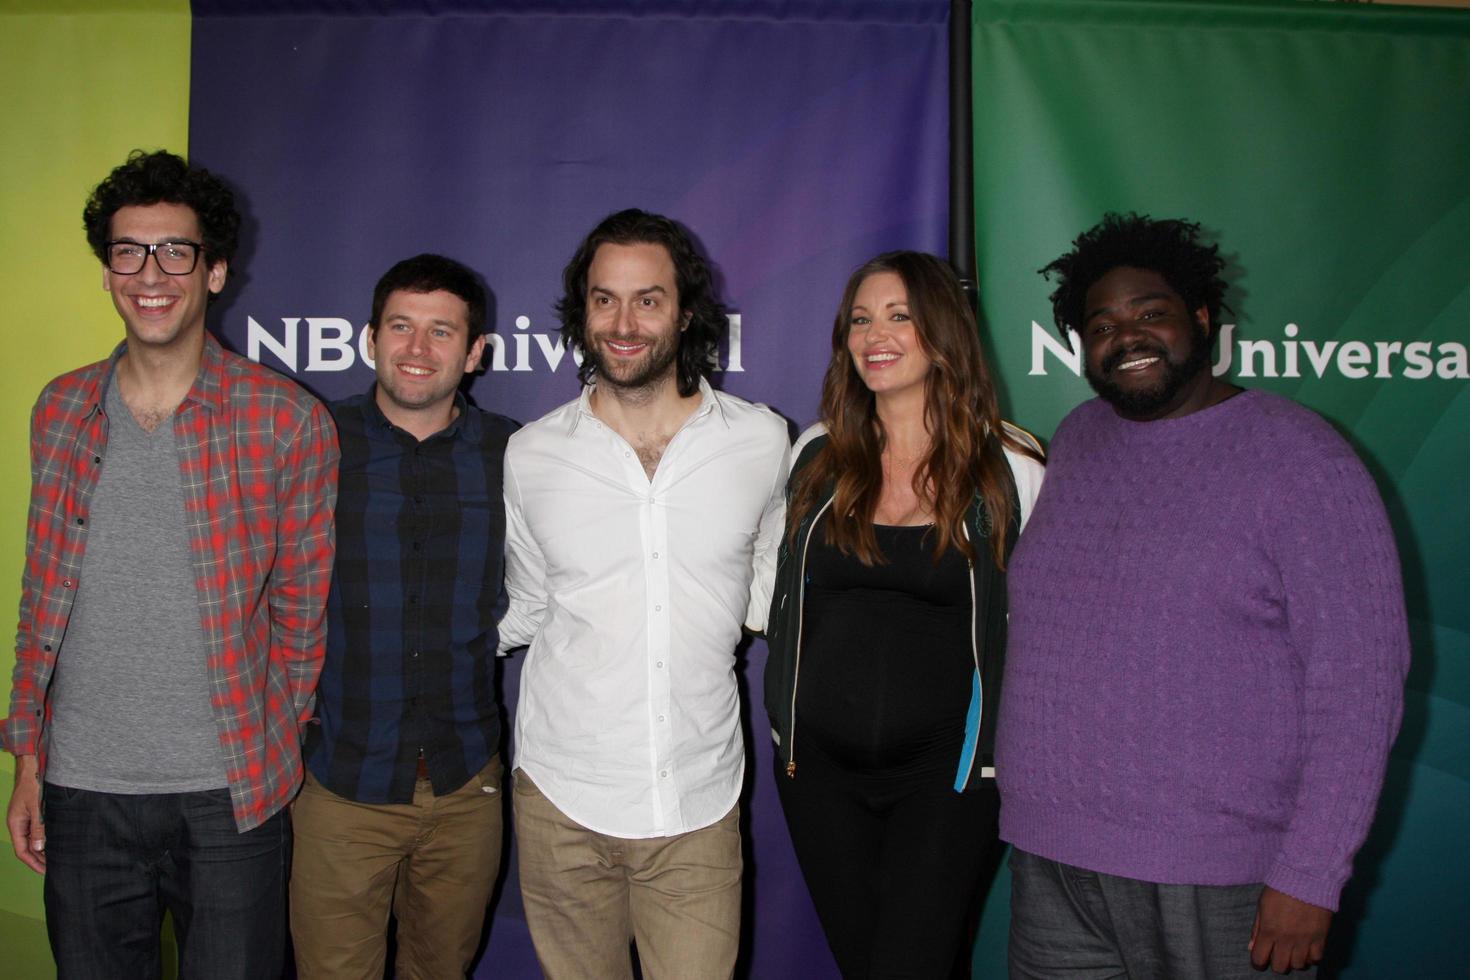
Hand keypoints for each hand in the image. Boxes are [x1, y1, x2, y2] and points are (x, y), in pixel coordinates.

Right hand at [6, 755, 45, 872]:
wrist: (32, 768)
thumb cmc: (33, 785)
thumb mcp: (37, 807)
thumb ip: (38, 827)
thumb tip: (39, 848)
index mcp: (16, 824)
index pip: (22, 851)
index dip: (33, 862)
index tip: (45, 871)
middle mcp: (18, 824)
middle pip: (27, 848)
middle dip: (39, 859)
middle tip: (54, 868)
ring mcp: (24, 819)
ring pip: (32, 840)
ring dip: (42, 850)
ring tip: (56, 859)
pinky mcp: (32, 814)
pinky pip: (36, 831)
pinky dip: (44, 839)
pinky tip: (55, 843)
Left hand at [1249, 885, 1330, 972]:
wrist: (1307, 878)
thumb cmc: (1280, 888)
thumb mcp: (1262, 905)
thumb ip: (1257, 928)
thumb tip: (1252, 947)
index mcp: (1268, 930)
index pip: (1259, 958)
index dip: (1258, 962)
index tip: (1260, 959)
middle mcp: (1286, 939)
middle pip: (1280, 967)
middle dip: (1276, 963)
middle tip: (1278, 954)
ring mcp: (1304, 940)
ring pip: (1298, 965)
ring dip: (1294, 960)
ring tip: (1293, 950)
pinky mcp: (1320, 937)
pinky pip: (1316, 958)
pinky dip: (1311, 957)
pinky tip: (1307, 949)